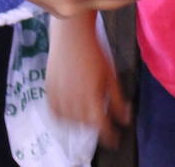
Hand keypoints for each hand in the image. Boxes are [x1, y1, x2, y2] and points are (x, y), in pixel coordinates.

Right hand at [46, 17, 129, 147]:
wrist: (71, 34)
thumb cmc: (94, 52)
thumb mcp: (111, 75)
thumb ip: (118, 100)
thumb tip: (125, 119)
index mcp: (91, 96)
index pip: (100, 125)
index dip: (109, 135)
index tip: (114, 138)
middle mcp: (73, 99)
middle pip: (85, 124)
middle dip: (96, 125)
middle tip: (102, 119)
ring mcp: (59, 95)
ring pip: (69, 121)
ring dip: (80, 122)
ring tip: (88, 114)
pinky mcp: (49, 90)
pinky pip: (54, 112)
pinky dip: (63, 116)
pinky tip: (70, 111)